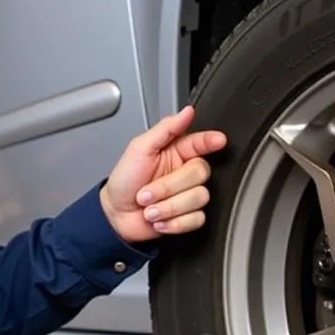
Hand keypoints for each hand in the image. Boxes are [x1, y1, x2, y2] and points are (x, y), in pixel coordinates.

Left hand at [100, 105, 226, 243]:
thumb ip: (164, 129)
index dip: (211, 140)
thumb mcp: (138, 149)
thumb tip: (186, 112)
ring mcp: (188, 195)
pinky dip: (174, 222)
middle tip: (146, 192)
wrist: (115, 215)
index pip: (201, 142)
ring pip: (199, 198)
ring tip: (150, 208)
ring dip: (168, 207)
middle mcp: (184, 172)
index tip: (218, 140)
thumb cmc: (124, 181)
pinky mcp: (188, 216)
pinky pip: (197, 218)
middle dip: (168, 187)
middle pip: (200, 174)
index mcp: (176, 151)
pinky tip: (159, 219)